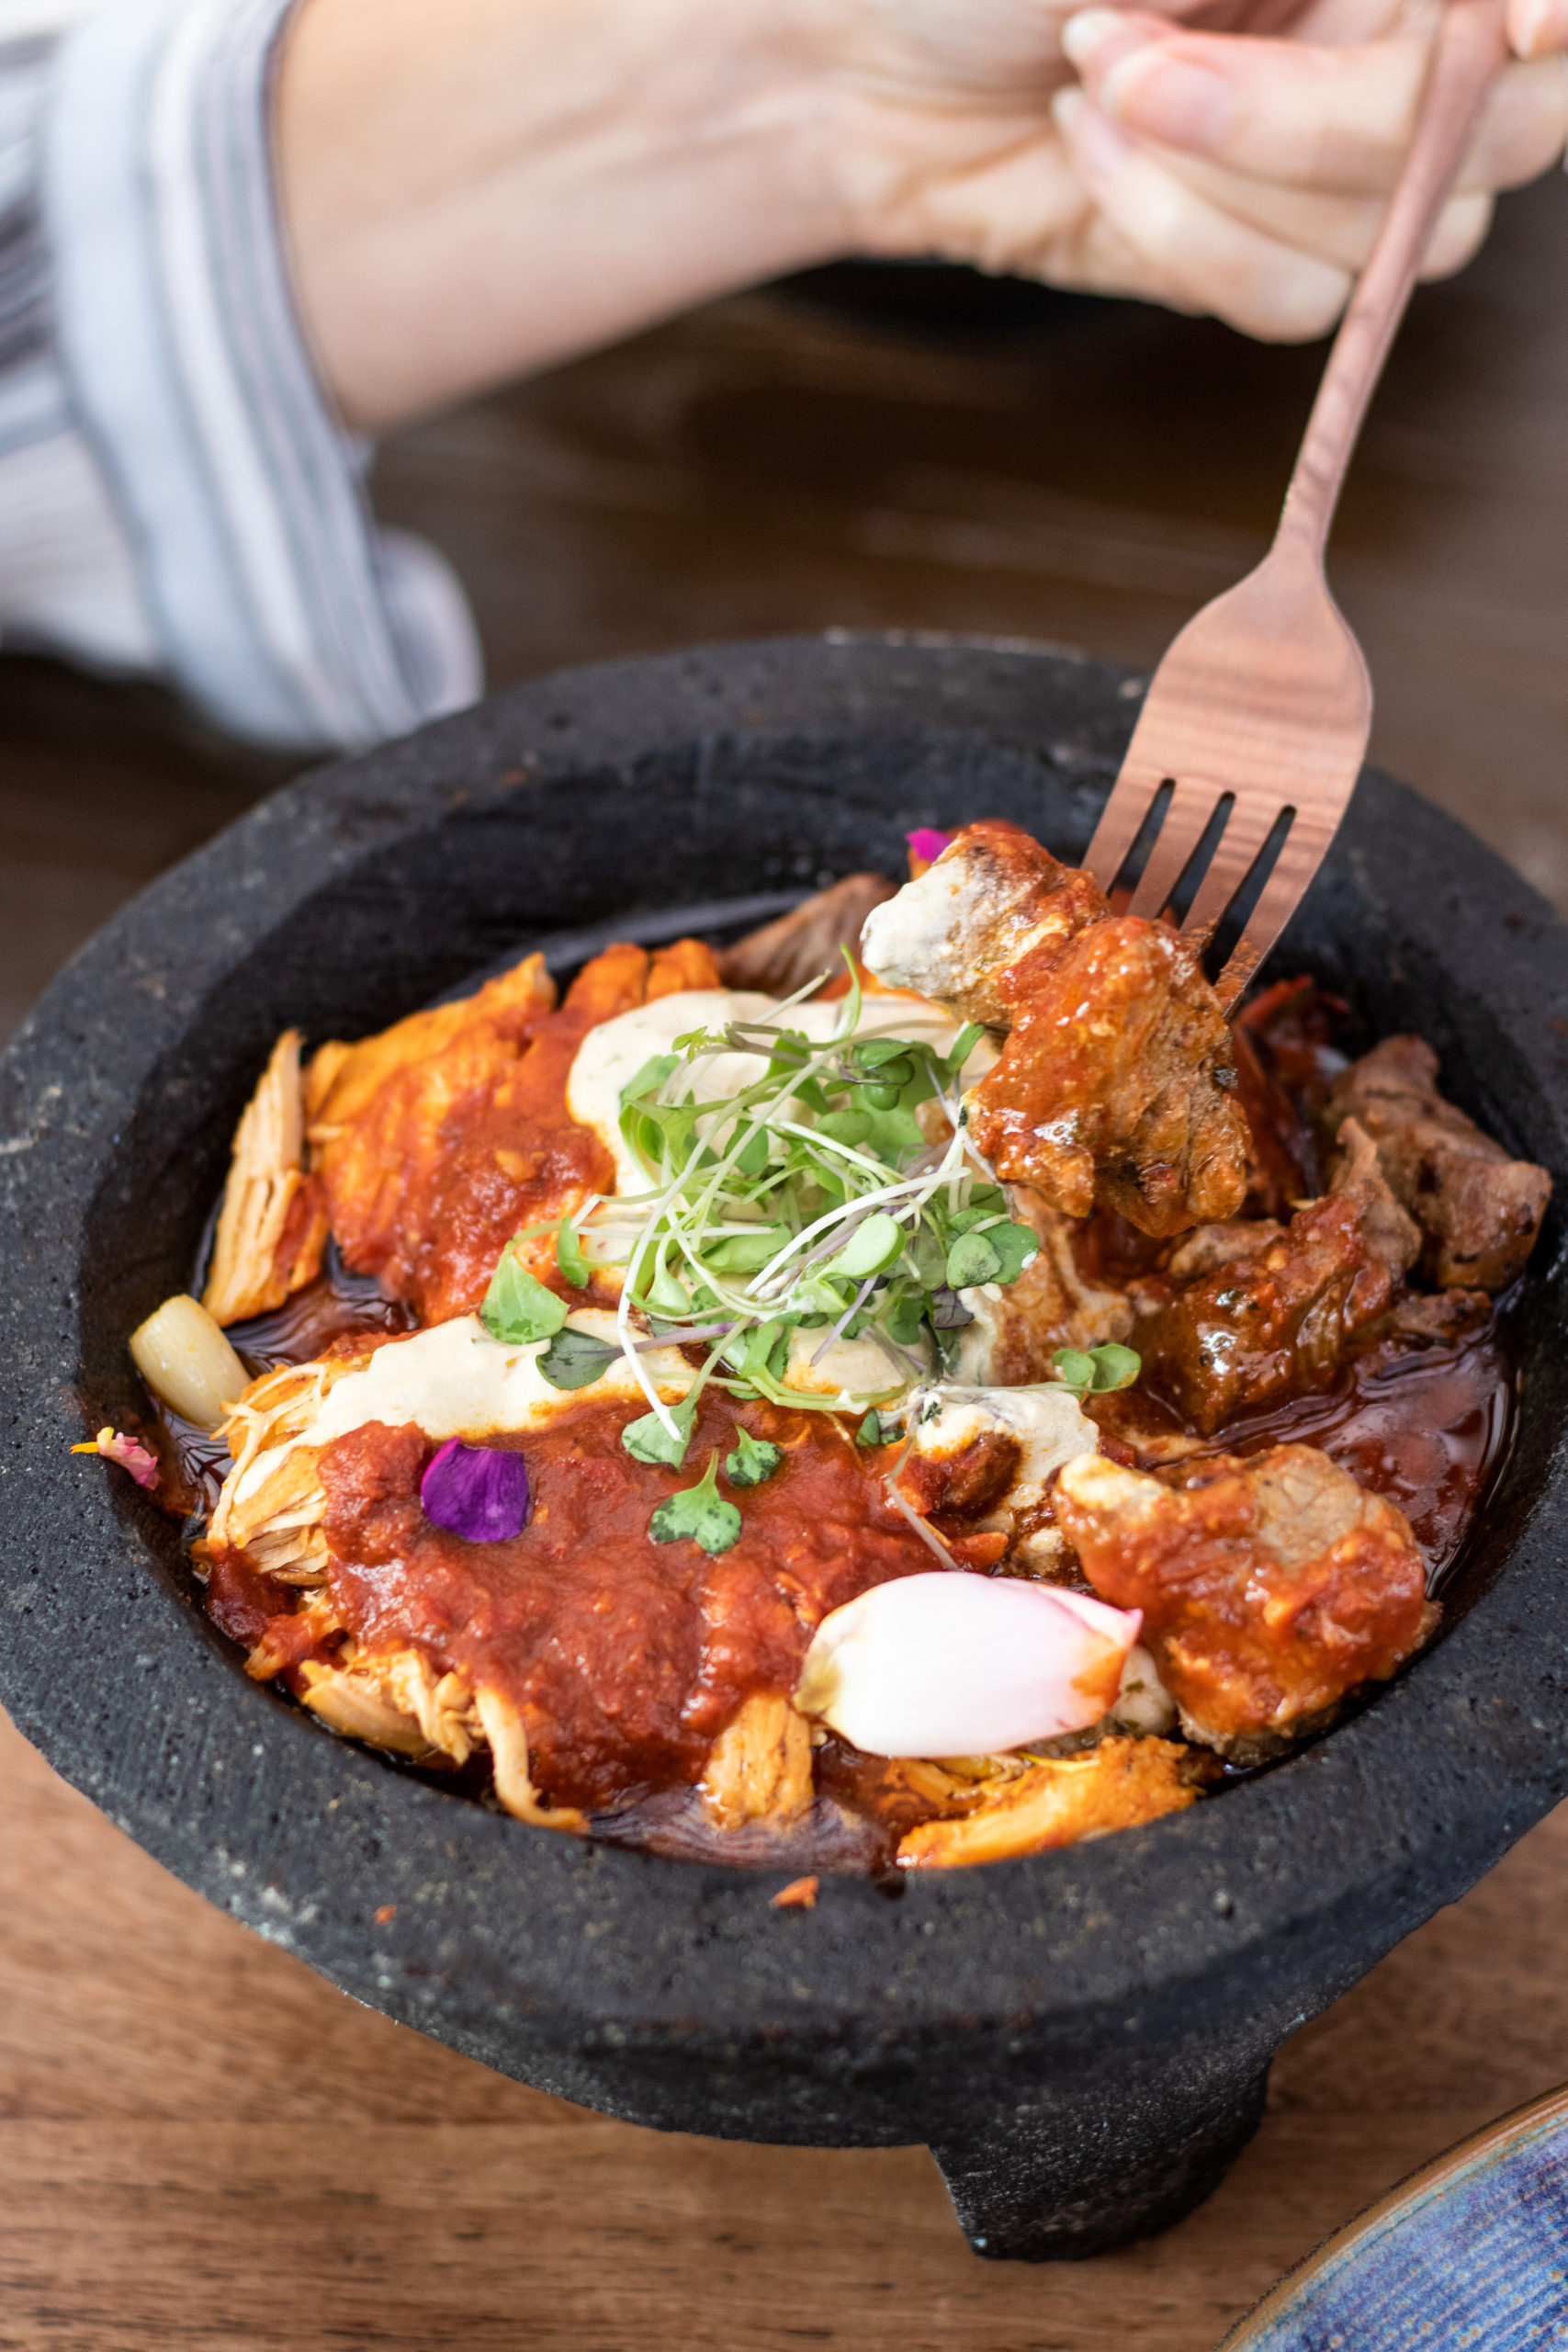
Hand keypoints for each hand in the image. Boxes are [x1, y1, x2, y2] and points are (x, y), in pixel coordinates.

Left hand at [826, 0, 1567, 337]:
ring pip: (1400, 237)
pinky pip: (1298, 300)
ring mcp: (1344, 156)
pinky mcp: (1267, 254)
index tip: (1527, 24)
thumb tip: (1486, 1)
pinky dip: (1179, 239)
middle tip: (1136, 56)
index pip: (1538, 5)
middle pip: (1498, 129)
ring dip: (1218, 175)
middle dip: (1317, 119)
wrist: (852, 50)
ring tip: (1091, 79)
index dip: (1555, 20)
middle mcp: (1403, 30)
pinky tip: (1092, 158)